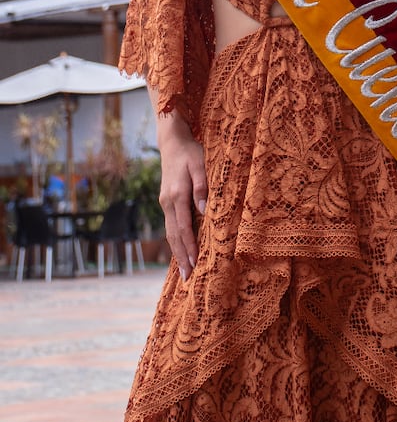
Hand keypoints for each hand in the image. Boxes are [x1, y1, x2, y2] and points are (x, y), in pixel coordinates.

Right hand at [157, 121, 206, 280]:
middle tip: (187, 279)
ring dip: (177, 253)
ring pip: (170, 233)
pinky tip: (180, 252)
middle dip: (181, 257)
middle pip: (174, 236)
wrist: (171, 142)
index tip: (195, 263)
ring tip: (183, 272)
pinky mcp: (167, 202)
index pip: (183, 227)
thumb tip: (204, 210)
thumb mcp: (200, 164)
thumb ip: (202, 186)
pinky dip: (175, 242)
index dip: (189, 246)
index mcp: (177, 195)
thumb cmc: (191, 152)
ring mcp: (165, 203)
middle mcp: (168, 202)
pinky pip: (171, 226)